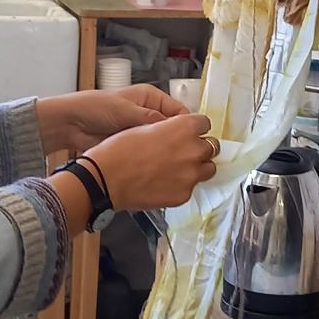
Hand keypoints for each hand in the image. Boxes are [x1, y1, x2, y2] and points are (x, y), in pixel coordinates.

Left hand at [35, 85, 190, 155]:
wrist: (71, 124)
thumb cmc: (96, 107)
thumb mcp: (126, 110)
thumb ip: (150, 119)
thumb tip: (173, 129)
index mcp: (151, 98)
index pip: (178, 112)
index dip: (186, 126)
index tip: (193, 140)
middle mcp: (149, 113)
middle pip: (172, 129)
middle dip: (177, 140)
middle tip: (184, 155)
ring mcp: (141, 131)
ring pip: (161, 143)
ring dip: (165, 151)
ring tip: (172, 163)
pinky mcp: (133, 145)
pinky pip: (149, 152)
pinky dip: (154, 159)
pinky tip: (158, 167)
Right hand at [84, 113, 217, 211]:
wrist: (106, 178)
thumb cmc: (119, 149)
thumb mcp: (146, 127)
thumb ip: (169, 129)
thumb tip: (175, 132)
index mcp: (185, 127)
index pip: (205, 123)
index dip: (195, 128)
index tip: (189, 132)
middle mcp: (194, 150)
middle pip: (211, 146)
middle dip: (199, 148)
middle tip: (184, 152)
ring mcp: (191, 175)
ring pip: (208, 169)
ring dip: (197, 167)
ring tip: (178, 169)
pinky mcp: (184, 195)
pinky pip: (190, 187)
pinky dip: (181, 185)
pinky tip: (164, 183)